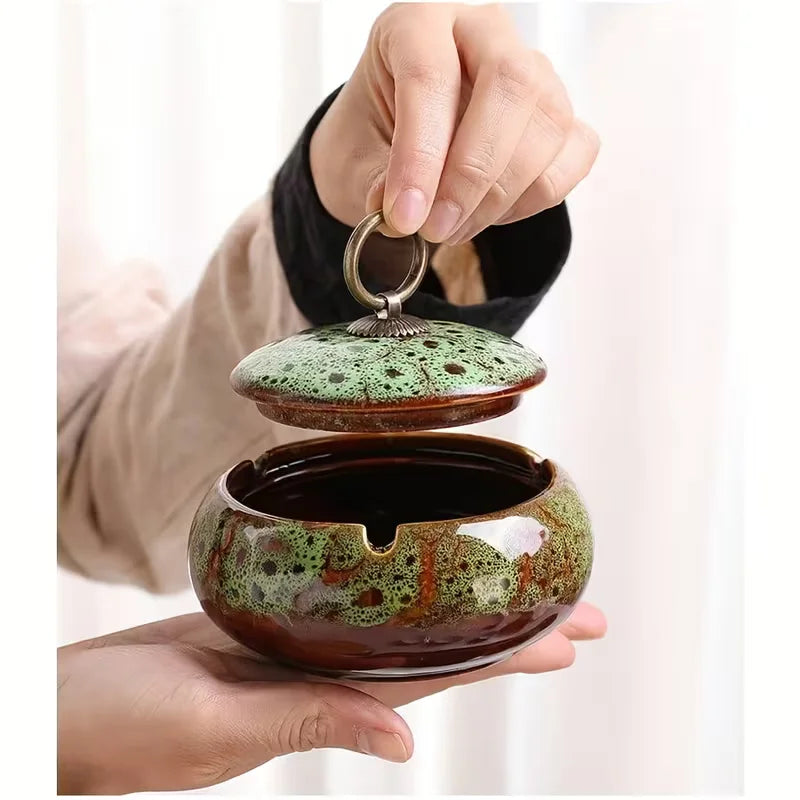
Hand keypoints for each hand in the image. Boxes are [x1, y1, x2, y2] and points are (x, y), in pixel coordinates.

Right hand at [57, 603, 605, 793]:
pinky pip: (336, 593)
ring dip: (454, 598)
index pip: (437, 674)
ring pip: (391, 616)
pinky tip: (405, 559)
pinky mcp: (260, 614)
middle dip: (508, 627)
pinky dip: (379, 576)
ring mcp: (292, 643)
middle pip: (432, 643)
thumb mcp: (214, 732)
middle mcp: (318, 671)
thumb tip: (404, 738)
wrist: (62, 706)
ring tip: (511, 577)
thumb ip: (308, 723)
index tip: (572, 635)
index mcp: (318, 703)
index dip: (507, 656)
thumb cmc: (120, 731)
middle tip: (579, 606)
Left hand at [311, 2, 598, 241]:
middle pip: (510, 83)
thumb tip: (405, 212)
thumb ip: (377, 184)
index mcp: (417, 24)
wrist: (391, 145)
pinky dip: (535, 198)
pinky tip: (490, 213)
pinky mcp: (560, 113)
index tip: (405, 217)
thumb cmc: (371, 139)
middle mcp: (481, 33)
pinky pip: (574, 154)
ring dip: (501, 195)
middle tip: (437, 229)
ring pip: (548, 123)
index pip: (430, 75)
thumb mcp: (353, 162)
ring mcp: (532, 69)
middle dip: (473, 174)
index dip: (420, 155)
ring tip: (452, 229)